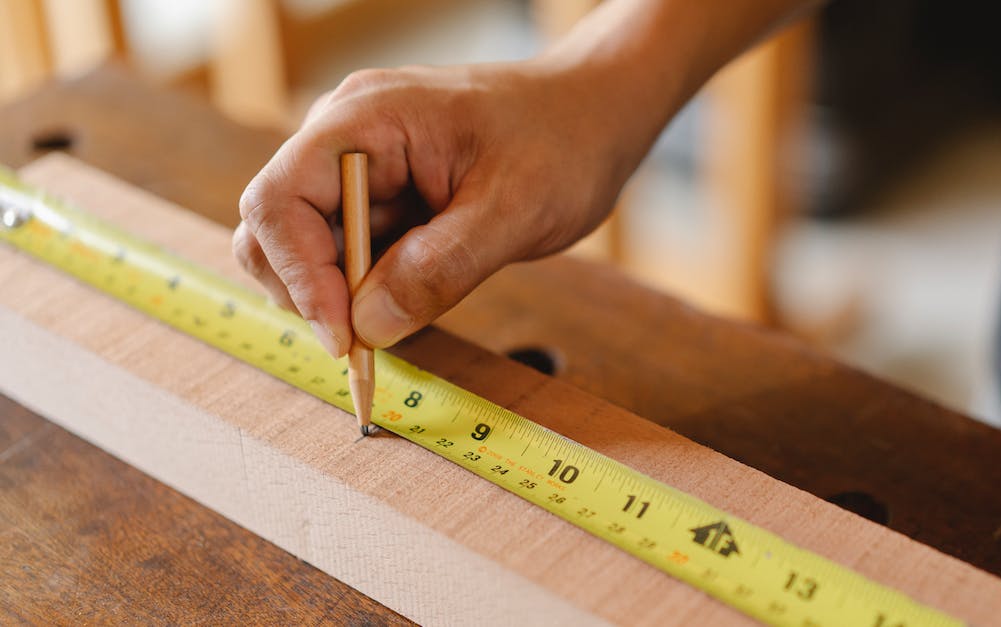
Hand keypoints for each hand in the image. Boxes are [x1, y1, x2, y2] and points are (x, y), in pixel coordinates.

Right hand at [233, 60, 641, 355]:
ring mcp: (362, 166)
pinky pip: (348, 251)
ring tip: (409, 308)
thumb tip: (368, 326)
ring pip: (308, 247)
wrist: (596, 115)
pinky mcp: (382, 194)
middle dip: (313, 290)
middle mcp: (347, 137)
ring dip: (342, 294)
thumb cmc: (564, 141)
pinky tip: (416, 294)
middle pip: (276, 228)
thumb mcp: (515, 211)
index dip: (297, 275)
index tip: (344, 335)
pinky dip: (367, 288)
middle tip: (372, 336)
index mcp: (367, 120)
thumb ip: (441, 268)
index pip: (278, 200)